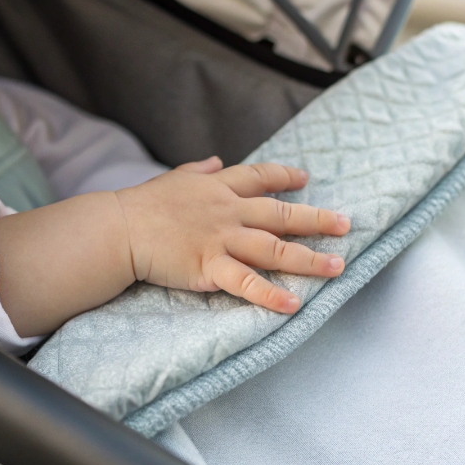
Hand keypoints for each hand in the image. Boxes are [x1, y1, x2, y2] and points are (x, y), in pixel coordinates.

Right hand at [114, 157, 349, 312]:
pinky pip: (246, 283)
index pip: (260, 177)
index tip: (306, 179)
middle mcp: (227, 211)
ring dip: (309, 259)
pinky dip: (271, 294)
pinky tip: (294, 304)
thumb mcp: (174, 178)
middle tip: (346, 224)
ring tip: (338, 267)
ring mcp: (221, 240)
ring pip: (275, 249)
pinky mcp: (209, 267)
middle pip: (281, 214)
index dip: (285, 177)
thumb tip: (215, 160)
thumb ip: (199, 170)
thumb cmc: (142, 205)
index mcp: (218, 187)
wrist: (118, 228)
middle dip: (317, 219)